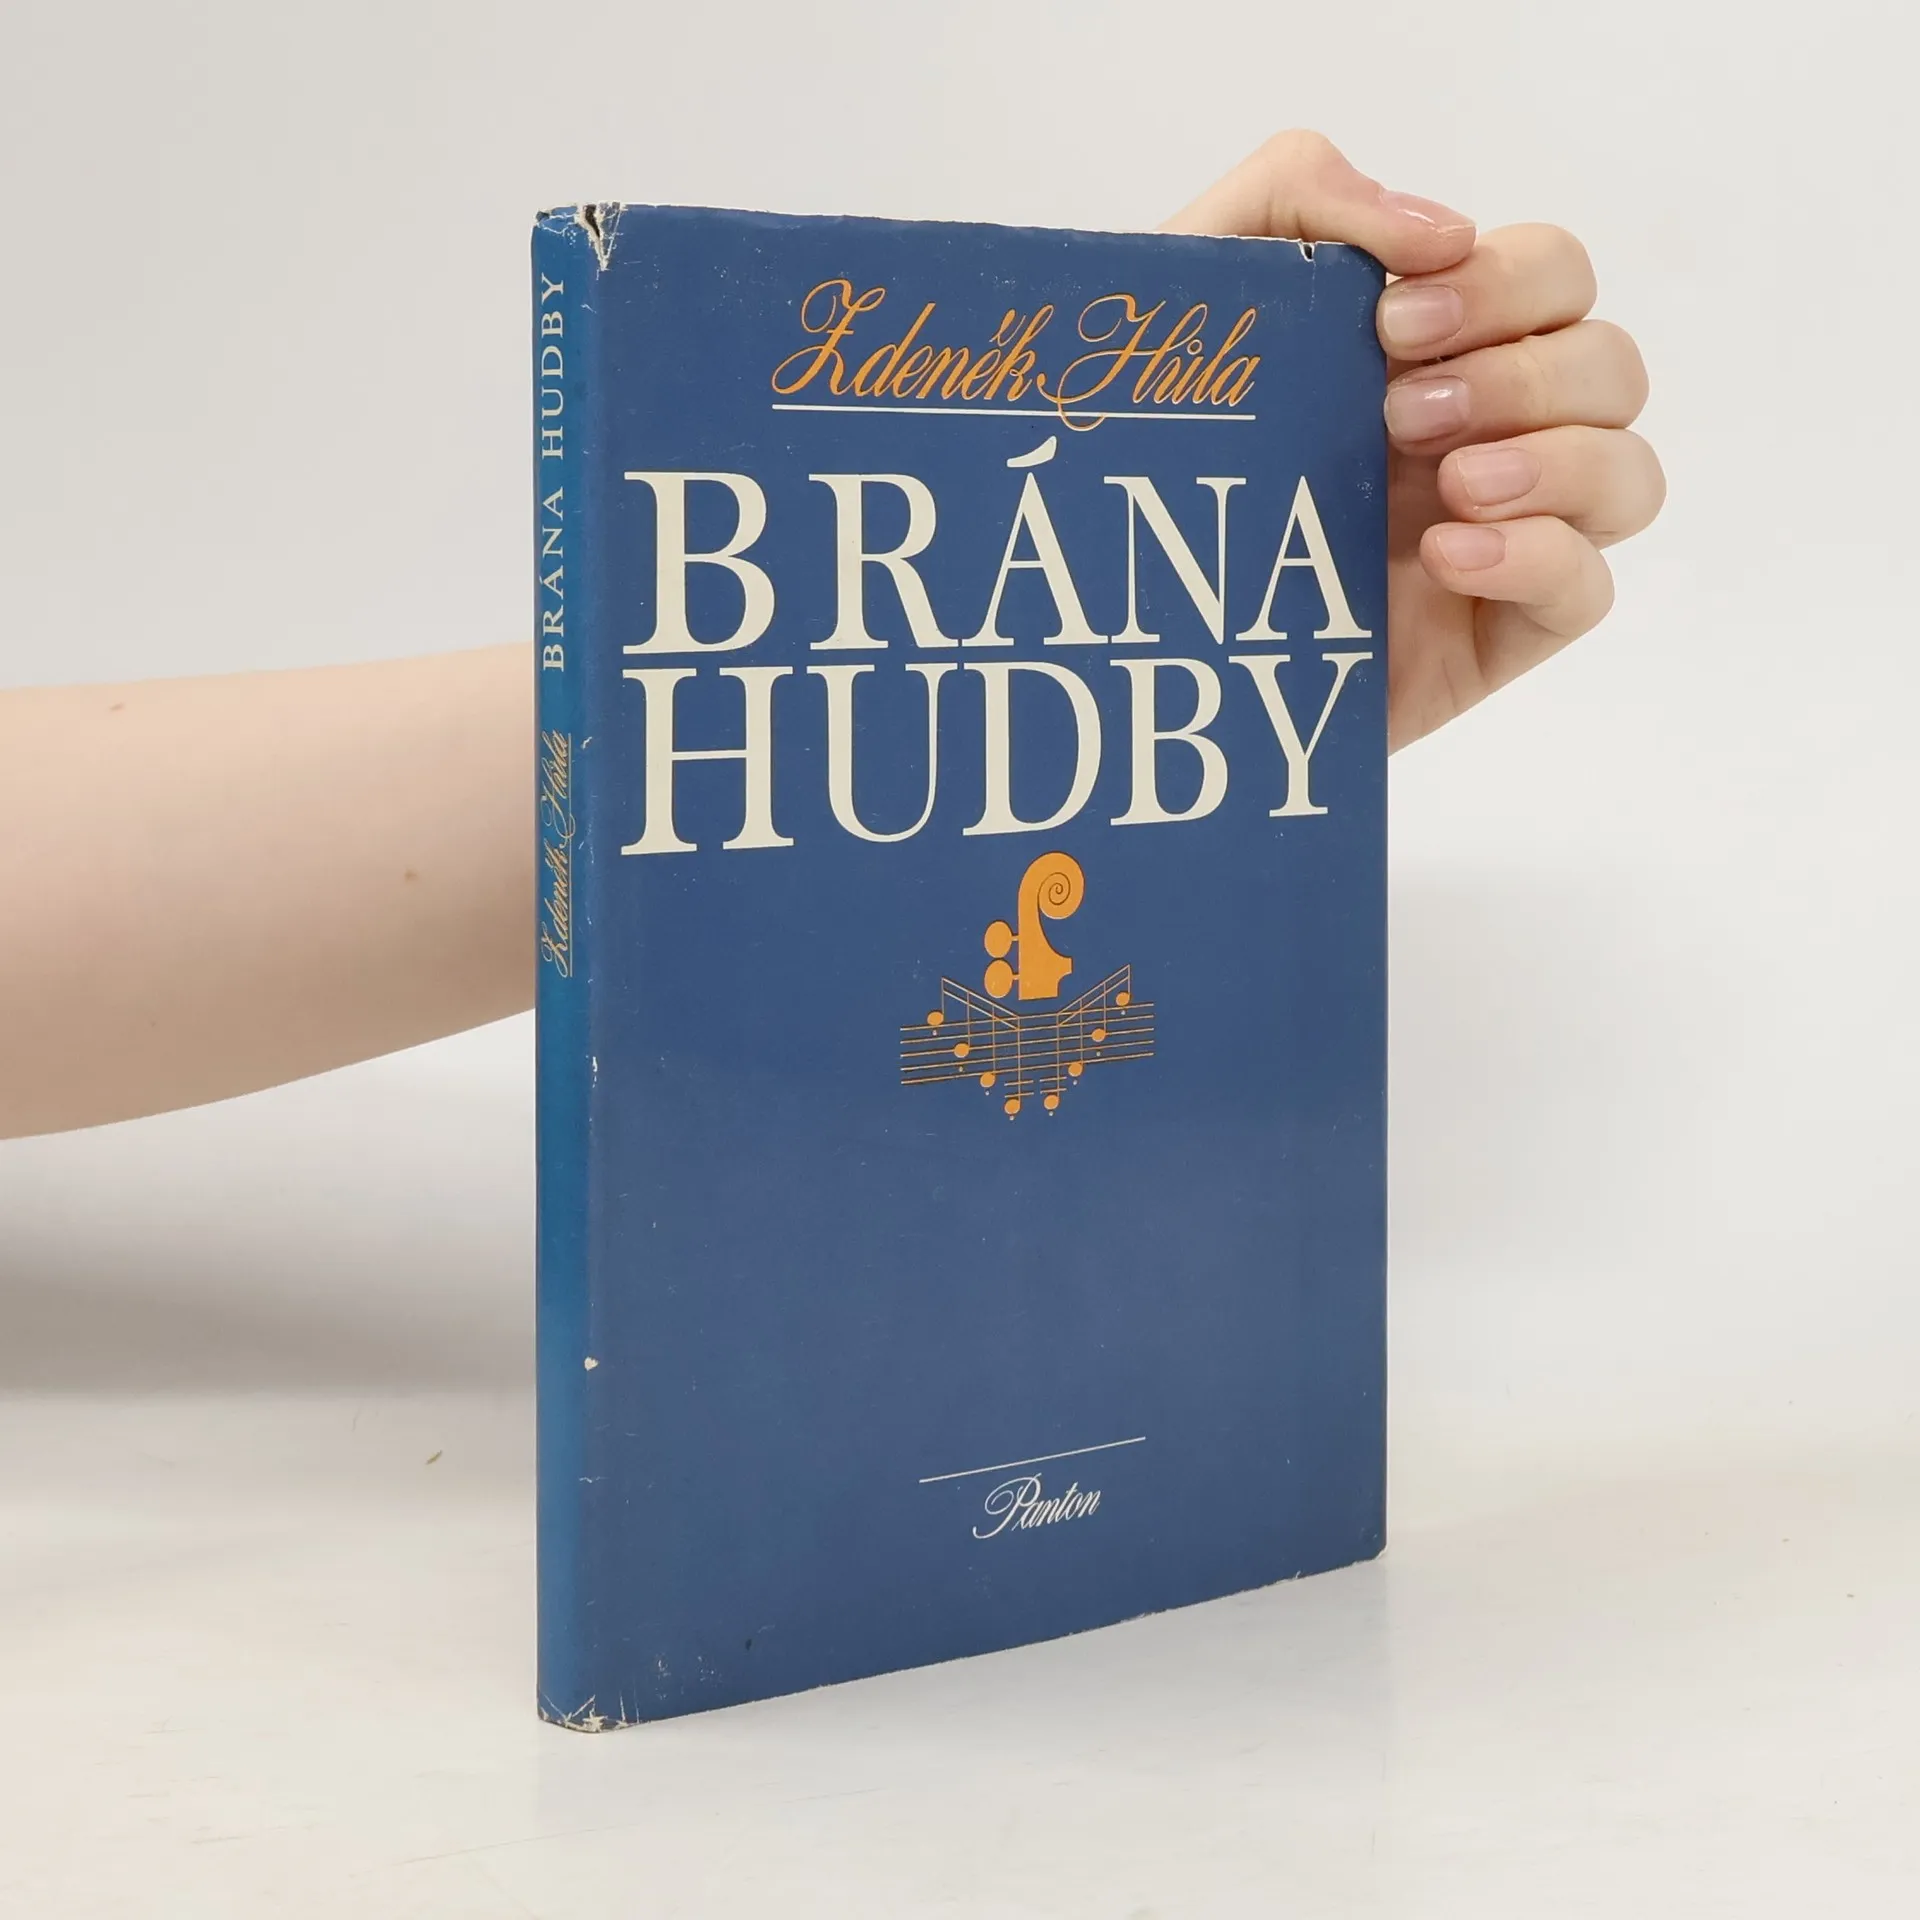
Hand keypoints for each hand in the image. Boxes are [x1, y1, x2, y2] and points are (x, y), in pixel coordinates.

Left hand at [1165, 131, 1662, 750]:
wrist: (1127, 619)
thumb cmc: (1160, 454)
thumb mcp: (1196, 291)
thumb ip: (1295, 194)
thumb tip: (1440, 229)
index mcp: (1441, 351)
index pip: (1552, 278)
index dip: (1503, 285)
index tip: (1394, 324)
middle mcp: (1489, 434)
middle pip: (1609, 366)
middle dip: (1524, 374)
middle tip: (1402, 415)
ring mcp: (1503, 536)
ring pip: (1629, 474)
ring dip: (1557, 460)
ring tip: (1449, 487)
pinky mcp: (1493, 633)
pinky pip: (1589, 589)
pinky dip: (1540, 557)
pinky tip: (1449, 555)